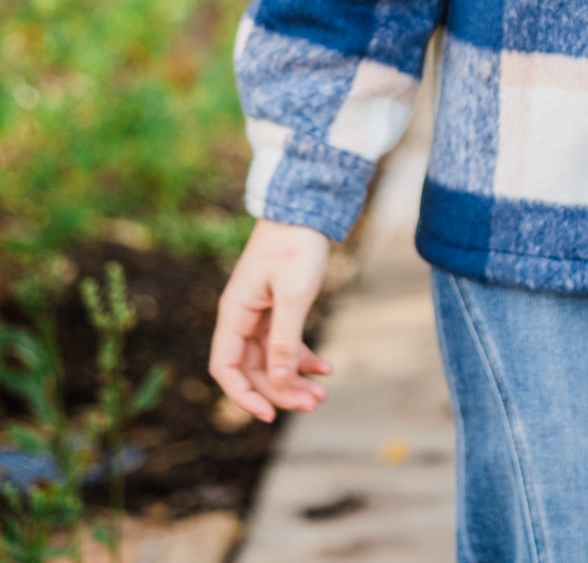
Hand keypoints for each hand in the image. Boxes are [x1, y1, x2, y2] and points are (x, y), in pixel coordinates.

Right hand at [209, 219, 333, 422]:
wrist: (306, 207)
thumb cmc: (296, 245)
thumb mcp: (294, 295)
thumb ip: (285, 341)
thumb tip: (279, 384)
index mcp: (234, 314)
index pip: (226, 368)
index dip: (243, 395)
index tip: (268, 415)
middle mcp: (242, 318)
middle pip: (253, 370)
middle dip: (281, 391)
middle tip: (314, 403)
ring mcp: (260, 315)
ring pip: (272, 360)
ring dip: (295, 379)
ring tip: (322, 393)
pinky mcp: (279, 309)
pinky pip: (286, 344)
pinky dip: (304, 358)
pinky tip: (326, 367)